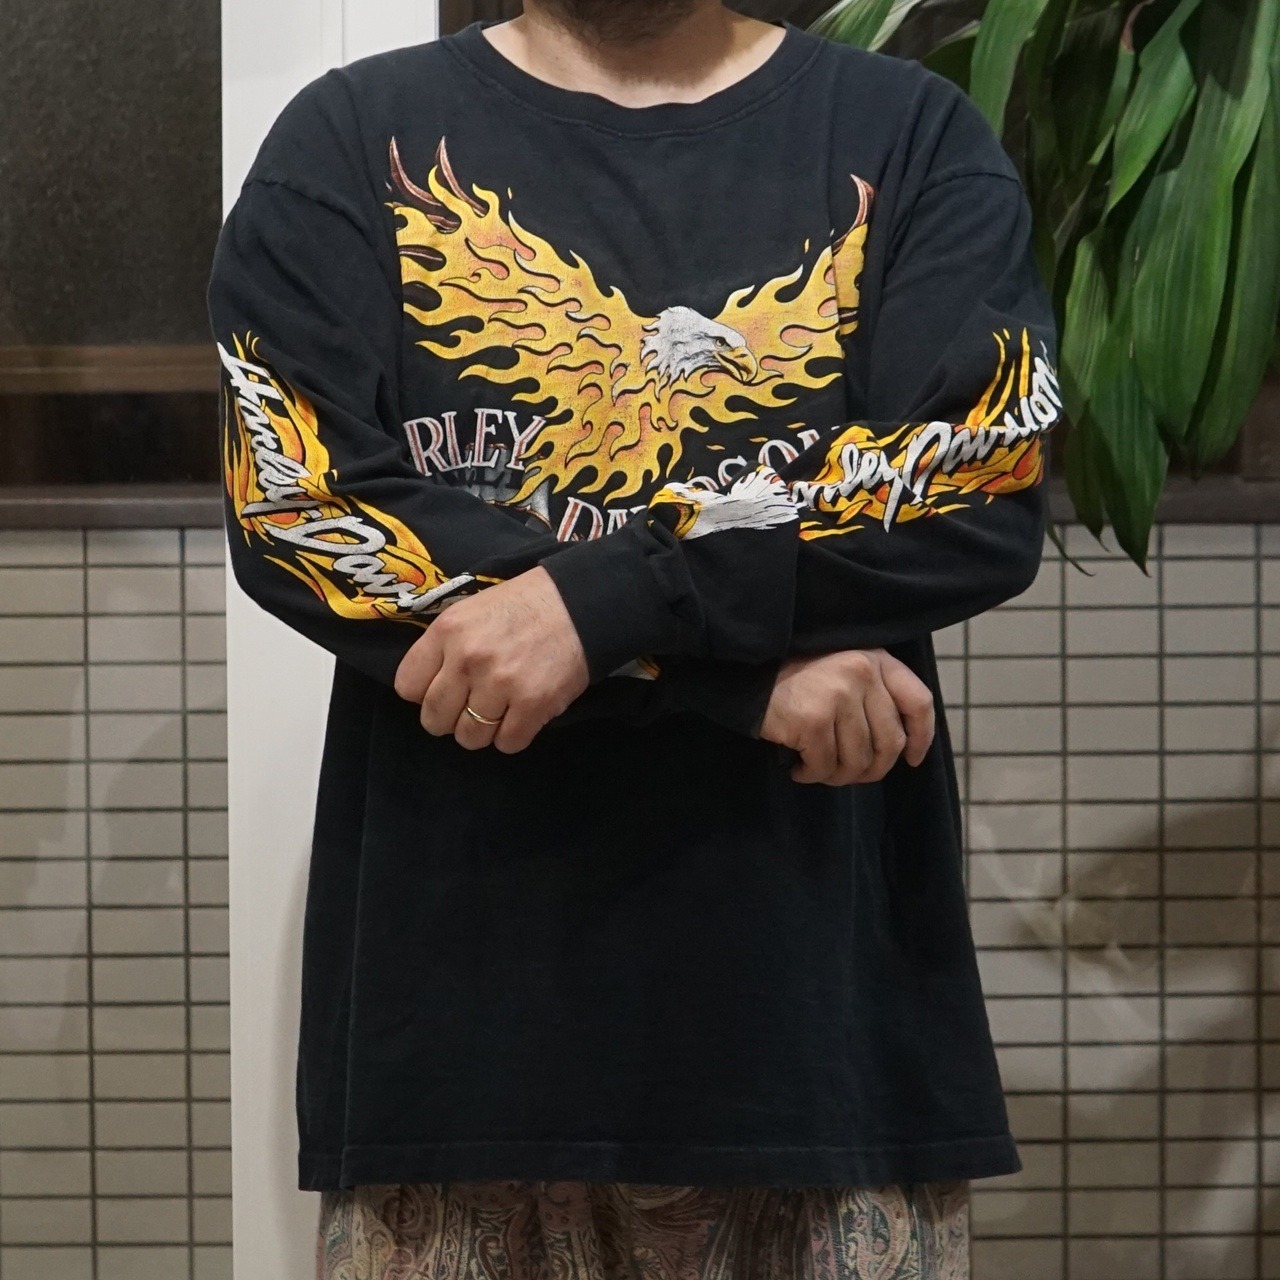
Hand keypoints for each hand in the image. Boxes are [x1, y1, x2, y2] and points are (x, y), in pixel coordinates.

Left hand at [393, 565, 589, 752]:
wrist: (579, 604)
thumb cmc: (522, 606)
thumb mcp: (470, 611)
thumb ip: (444, 646)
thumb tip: (425, 688)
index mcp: (447, 631)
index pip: (407, 687)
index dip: (424, 693)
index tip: (444, 689)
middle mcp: (468, 658)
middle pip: (434, 720)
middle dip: (449, 720)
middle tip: (470, 707)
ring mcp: (500, 684)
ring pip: (469, 738)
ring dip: (482, 731)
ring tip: (499, 711)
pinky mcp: (533, 704)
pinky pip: (507, 744)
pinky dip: (513, 736)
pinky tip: (521, 715)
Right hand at [758, 649, 934, 785]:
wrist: (745, 671)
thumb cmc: (796, 676)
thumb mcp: (843, 668)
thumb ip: (873, 694)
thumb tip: (901, 748)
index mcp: (875, 659)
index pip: (919, 702)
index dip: (921, 738)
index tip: (911, 760)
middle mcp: (862, 672)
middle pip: (890, 743)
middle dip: (872, 770)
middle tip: (848, 775)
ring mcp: (838, 695)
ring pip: (858, 761)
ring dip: (838, 776)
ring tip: (819, 771)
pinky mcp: (813, 719)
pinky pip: (825, 766)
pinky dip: (812, 775)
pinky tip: (799, 769)